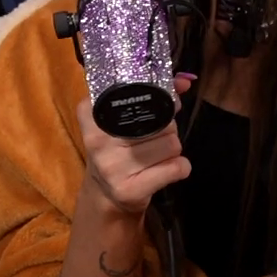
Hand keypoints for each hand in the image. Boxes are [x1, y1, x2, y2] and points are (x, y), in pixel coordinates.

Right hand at [77, 74, 193, 215]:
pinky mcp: (131, 190)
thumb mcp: (123, 121)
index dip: (155, 99)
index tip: (155, 108)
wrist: (104, 195)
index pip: (136, 94)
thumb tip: (185, 82)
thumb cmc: (117, 150)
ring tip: (156, 156)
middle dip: (166, 130)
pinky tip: (164, 170)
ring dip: (172, 150)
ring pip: (172, 145)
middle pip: (162, 123)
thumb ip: (152, 97)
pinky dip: (180, 167)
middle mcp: (98, 140)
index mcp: (91, 115)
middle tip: (151, 139)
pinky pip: (176, 168)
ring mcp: (113, 167)